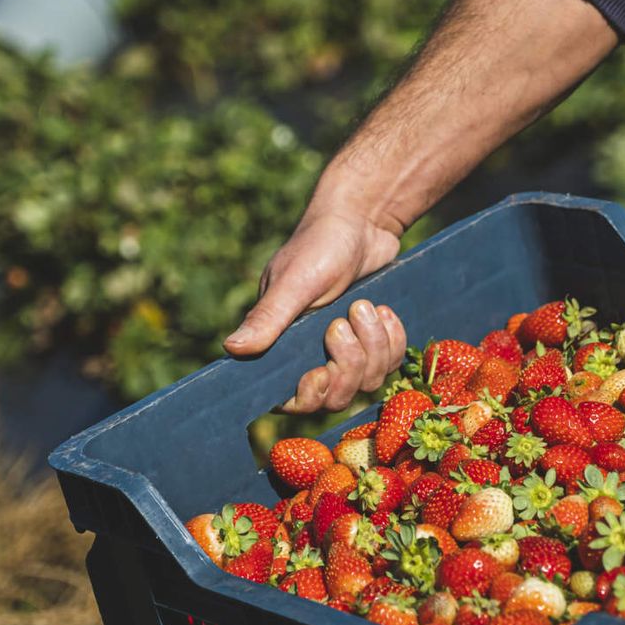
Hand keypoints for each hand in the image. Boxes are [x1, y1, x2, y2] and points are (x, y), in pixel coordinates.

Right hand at [224, 207, 406, 412]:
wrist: (361, 223)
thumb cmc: (319, 246)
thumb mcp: (294, 282)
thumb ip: (268, 318)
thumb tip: (232, 349)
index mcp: (282, 347)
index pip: (292, 401)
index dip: (309, 396)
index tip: (321, 371)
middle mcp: (312, 356)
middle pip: (336, 397)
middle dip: (349, 363)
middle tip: (347, 319)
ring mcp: (348, 353)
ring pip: (367, 381)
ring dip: (374, 345)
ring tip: (366, 306)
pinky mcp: (375, 344)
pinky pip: (390, 364)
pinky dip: (392, 339)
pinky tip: (385, 310)